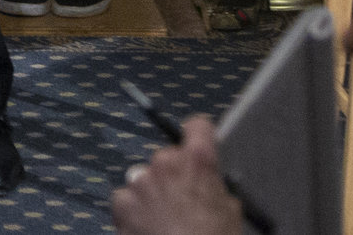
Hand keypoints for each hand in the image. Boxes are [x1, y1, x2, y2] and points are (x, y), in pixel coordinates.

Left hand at [111, 116, 242, 234]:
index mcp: (198, 162)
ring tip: (166, 219)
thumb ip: (215, 187)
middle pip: (168, 157)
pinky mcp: (122, 200)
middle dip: (174, 174)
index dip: (199, 134)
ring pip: (145, 177)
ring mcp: (140, 180)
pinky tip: (149, 227)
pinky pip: (127, 197)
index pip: (198, 127)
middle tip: (183, 199)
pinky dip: (135, 209)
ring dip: (153, 192)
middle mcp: (166, 163)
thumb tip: (210, 184)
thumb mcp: (230, 211)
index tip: (197, 138)